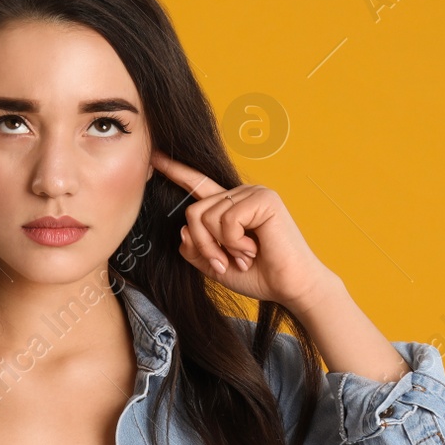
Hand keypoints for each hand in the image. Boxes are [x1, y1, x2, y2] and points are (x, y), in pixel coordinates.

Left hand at [150, 149, 336, 309]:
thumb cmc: (258, 276)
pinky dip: (235, 242)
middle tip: (226, 263)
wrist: (289, 287)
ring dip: (221, 247)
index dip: (176, 171)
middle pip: (193, 212)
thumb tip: (183, 230)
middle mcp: (240, 195)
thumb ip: (195, 248)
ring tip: (244, 257)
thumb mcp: (214, 265)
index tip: (155, 157)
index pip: (198, 185)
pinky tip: (253, 249)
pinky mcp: (264, 199)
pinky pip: (227, 220)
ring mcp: (252, 194)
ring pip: (206, 216)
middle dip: (204, 245)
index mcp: (229, 207)